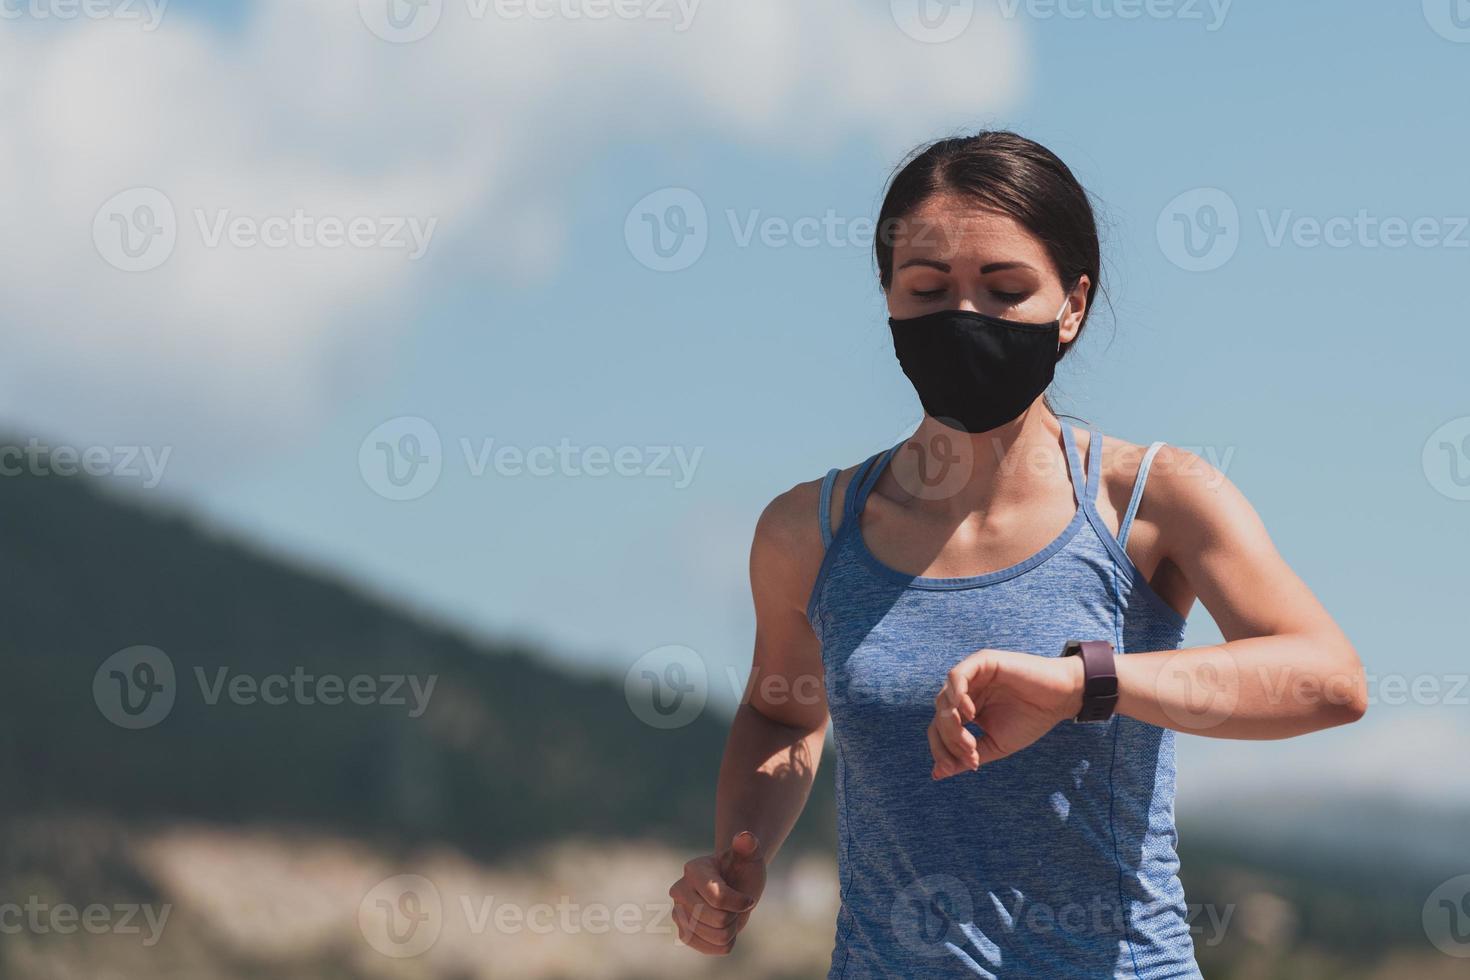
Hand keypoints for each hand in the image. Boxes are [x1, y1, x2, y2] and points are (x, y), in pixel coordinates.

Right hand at [669, 831, 765, 954]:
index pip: (719, 898)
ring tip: (729, 914)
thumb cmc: (741, 868)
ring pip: (718, 937)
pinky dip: (725, 942)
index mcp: (693, 870)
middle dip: (736, 915)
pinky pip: (712, 949)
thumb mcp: (750, 856)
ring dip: (732, 929)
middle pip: (719, 920)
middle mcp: (679, 891)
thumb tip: (745, 837)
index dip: (741, 902)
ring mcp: (678, 913)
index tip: (749, 898)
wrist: (734, 884)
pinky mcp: (684, 934)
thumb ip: (749, 845)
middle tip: (736, 906)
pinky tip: (723, 927)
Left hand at [928, 649, 1084, 778]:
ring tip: (971, 741)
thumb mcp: (995, 744)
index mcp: (965, 710)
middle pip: (939, 717)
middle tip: (971, 755)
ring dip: (952, 725)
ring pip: (943, 699)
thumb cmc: (1031, 720)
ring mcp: (971, 676)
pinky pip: (956, 676)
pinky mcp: (982, 662)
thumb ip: (967, 756)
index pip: (939, 729)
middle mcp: (964, 692)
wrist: (1059, 700)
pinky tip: (969, 713)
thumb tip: (938, 774)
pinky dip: (957, 695)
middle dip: (949, 741)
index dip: (942, 751)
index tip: (957, 768)